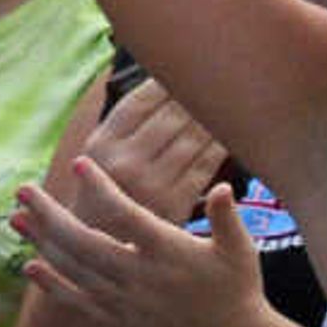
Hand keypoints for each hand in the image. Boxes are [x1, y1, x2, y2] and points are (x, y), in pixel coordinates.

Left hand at [11, 169, 268, 326]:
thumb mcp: (240, 249)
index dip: (100, 189)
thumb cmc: (237, 288)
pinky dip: (52, 286)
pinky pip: (78, 302)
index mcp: (168, 252)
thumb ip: (227, 216)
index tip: (78, 164)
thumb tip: (222, 186)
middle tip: (23, 190)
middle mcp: (141, 277)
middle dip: (49, 215)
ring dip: (42, 243)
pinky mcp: (119, 322)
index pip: (125, 215)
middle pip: (84, 242)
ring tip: (15, 219)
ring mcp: (126, 302)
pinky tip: (29, 266)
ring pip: (75, 270)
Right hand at [75, 78, 227, 228]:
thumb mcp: (95, 161)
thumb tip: (160, 84)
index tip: (186, 71)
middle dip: (198, 95)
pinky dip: (219, 147)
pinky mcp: (175, 204)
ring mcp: (150, 184)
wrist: (102, 255)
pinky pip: (204, 165)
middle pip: (171, 115)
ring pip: (192, 138)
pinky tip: (229, 136)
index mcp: (100, 145)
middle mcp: (123, 162)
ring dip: (214, 118)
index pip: (140, 101)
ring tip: (230, 102)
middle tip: (219, 80)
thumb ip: (122, 129)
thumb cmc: (104, 199)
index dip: (166, 83)